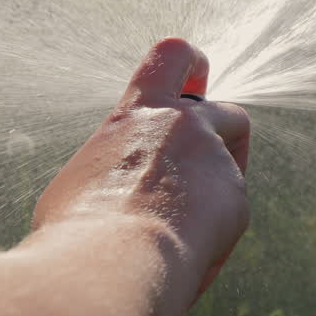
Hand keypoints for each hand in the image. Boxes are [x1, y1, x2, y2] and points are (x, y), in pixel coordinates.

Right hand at [32, 38, 250, 300]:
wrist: (112, 259)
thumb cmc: (80, 228)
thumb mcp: (82, 180)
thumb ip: (112, 167)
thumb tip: (113, 187)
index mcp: (139, 113)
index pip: (172, 56)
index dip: (191, 66)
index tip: (196, 80)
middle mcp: (184, 125)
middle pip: (229, 111)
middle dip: (223, 136)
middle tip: (206, 167)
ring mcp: (214, 159)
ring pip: (232, 166)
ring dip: (219, 186)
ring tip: (189, 225)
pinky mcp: (235, 197)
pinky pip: (229, 214)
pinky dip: (213, 233)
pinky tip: (187, 257)